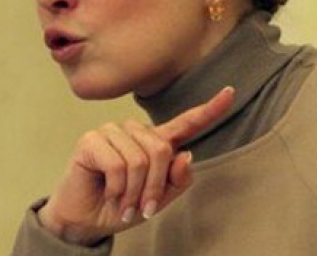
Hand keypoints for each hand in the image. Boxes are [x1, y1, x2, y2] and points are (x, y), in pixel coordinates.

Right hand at [37, 86, 234, 245]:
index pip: (187, 122)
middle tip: (140, 207)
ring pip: (140, 159)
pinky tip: (108, 191)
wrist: (86, 222)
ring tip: (123, 203)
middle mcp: (135, 131)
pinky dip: (117, 188)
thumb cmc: (122, 207)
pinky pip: (118, 164)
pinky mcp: (91, 140)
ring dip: (133, 191)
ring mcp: (112, 131)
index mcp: (156, 142)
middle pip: (162, 150)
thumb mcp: (158, 200)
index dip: (210, 109)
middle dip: (153, 186)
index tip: (230, 93)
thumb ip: (177, 181)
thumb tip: (186, 156)